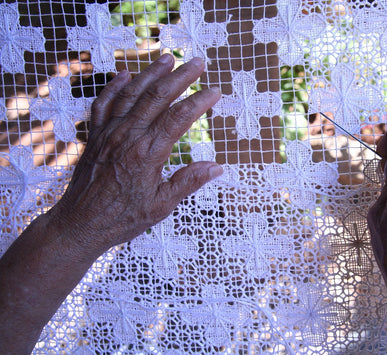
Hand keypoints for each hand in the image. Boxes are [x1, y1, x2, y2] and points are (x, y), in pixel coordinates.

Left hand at [50, 54, 222, 253]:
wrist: (80, 224)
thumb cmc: (122, 218)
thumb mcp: (161, 206)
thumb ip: (188, 182)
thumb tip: (216, 168)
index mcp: (147, 153)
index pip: (179, 117)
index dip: (199, 101)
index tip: (215, 91)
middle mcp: (127, 136)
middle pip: (157, 96)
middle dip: (181, 76)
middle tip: (198, 62)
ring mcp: (108, 133)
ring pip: (131, 93)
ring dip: (151, 73)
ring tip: (168, 58)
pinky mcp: (94, 136)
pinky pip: (103, 103)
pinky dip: (114, 86)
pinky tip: (125, 74)